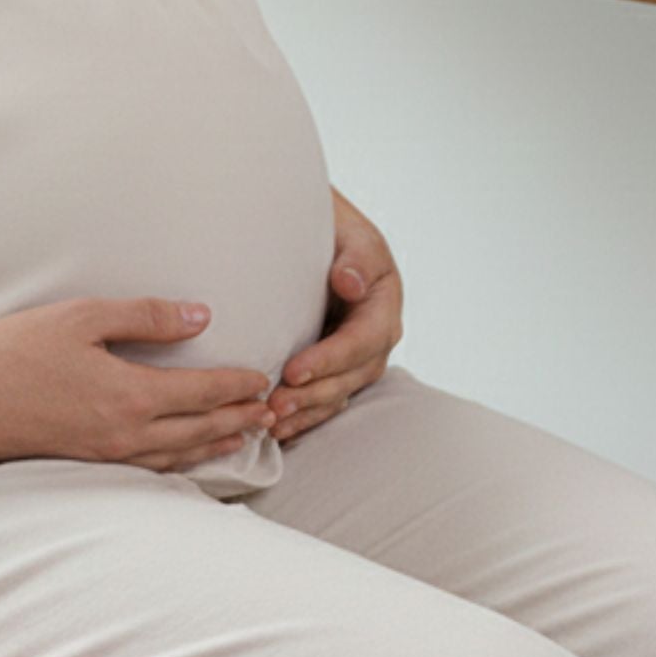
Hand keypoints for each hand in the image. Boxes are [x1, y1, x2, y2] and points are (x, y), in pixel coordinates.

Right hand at [0, 297, 277, 470]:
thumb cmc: (13, 351)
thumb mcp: (81, 317)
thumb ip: (145, 317)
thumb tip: (201, 316)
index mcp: (130, 395)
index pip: (203, 392)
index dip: (237, 384)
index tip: (263, 378)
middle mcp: (125, 434)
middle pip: (199, 430)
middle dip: (238, 420)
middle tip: (270, 413)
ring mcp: (105, 456)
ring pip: (177, 456)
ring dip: (215, 446)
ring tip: (241, 437)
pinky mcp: (85, 464)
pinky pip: (148, 468)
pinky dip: (179, 462)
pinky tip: (183, 457)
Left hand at [266, 188, 403, 443]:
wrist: (314, 229)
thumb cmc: (329, 226)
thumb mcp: (348, 230)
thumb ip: (355, 256)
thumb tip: (350, 283)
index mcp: (384, 301)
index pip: (362, 340)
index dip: (330, 360)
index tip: (294, 371)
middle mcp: (377, 334)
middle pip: (351, 375)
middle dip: (314, 394)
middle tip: (275, 404)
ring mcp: (358, 355)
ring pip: (338, 393)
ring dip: (307, 412)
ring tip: (271, 423)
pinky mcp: (336, 368)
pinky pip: (324, 398)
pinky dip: (303, 417)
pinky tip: (276, 431)